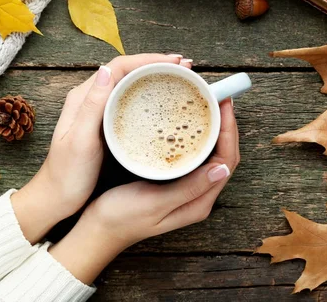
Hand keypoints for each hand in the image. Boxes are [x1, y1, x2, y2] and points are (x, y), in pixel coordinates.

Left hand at [11, 54, 191, 242]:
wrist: (57, 198)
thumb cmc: (67, 174)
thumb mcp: (79, 140)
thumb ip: (92, 106)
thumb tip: (106, 71)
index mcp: (83, 98)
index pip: (118, 67)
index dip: (147, 60)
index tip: (173, 62)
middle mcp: (91, 99)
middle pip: (126, 71)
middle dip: (156, 65)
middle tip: (184, 67)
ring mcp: (99, 112)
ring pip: (130, 84)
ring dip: (154, 78)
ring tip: (179, 77)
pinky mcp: (106, 125)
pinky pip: (130, 102)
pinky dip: (149, 96)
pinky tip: (163, 101)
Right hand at [49, 100, 239, 282]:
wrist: (97, 229)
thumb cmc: (122, 218)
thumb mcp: (155, 202)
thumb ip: (189, 188)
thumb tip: (222, 168)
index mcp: (199, 202)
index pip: (227, 160)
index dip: (229, 130)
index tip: (224, 104)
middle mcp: (198, 195)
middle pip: (223, 154)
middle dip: (225, 125)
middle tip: (218, 97)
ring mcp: (186, 188)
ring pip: (210, 153)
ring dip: (213, 128)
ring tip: (208, 104)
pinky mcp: (173, 181)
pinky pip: (193, 154)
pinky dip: (196, 135)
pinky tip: (187, 121)